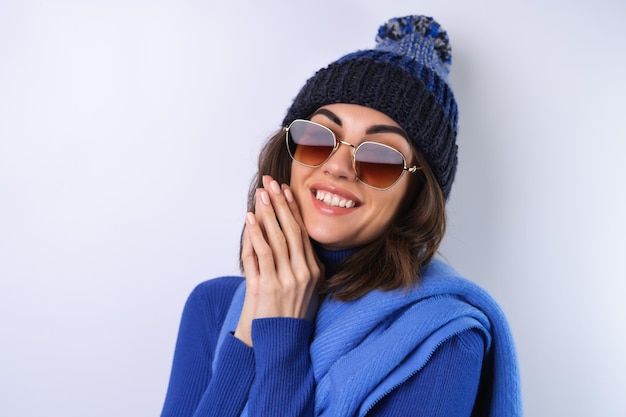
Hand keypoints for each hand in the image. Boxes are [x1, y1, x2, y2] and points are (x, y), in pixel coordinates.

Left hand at [234, 175, 322, 345]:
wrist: (279, 344)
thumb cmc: (285, 315)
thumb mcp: (300, 288)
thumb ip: (295, 265)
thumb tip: (283, 239)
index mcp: (315, 270)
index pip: (303, 232)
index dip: (293, 209)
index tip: (285, 190)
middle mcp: (306, 272)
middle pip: (293, 229)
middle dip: (281, 203)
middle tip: (272, 182)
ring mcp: (291, 279)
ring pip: (279, 237)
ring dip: (268, 213)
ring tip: (261, 194)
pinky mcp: (273, 286)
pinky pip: (264, 253)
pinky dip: (257, 234)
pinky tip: (250, 219)